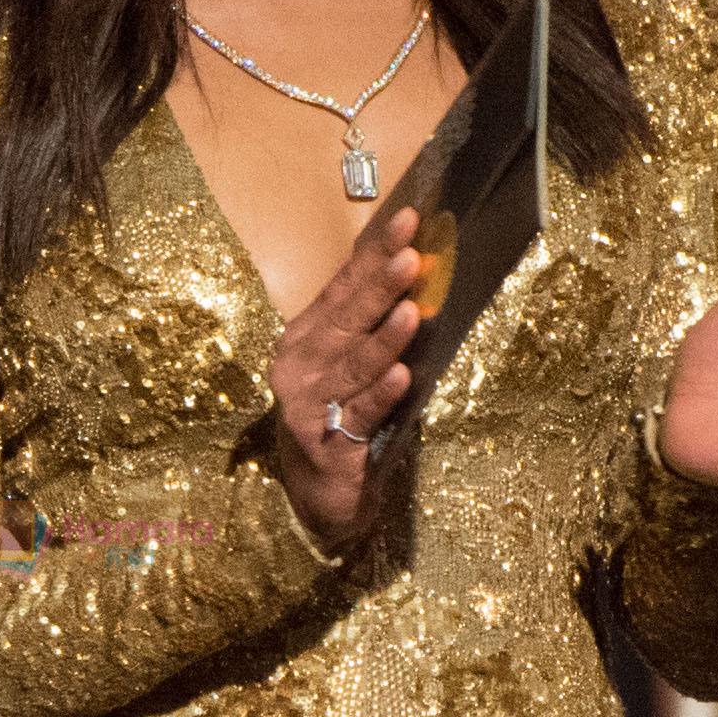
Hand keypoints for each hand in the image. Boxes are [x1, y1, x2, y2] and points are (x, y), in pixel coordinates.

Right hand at [262, 202, 425, 552]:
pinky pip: (359, 413)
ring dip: (385, 337)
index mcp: (303, 338)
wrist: (317, 496)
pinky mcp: (325, 443)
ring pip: (354, 364)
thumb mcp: (348, 367)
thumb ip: (370, 328)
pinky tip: (403, 376)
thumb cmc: (339, 418)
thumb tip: (420, 275)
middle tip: (412, 256)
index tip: (407, 220)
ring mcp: (306, 405)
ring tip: (413, 310)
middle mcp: (297, 365)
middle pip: (346, 319)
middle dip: (380, 285)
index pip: (341, 287)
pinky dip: (381, 394)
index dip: (373, 253)